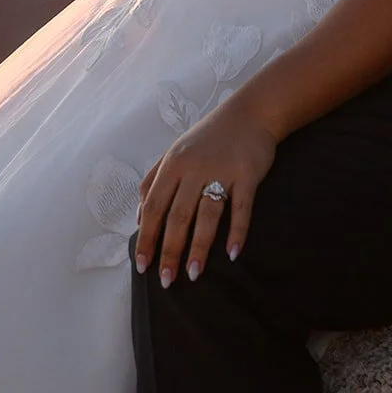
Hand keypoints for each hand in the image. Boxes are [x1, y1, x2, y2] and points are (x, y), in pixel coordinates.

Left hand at [134, 97, 277, 286]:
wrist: (251, 112)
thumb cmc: (209, 136)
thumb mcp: (175, 150)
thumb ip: (153, 179)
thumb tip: (140, 218)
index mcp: (174, 163)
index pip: (154, 206)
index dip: (147, 238)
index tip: (142, 266)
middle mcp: (195, 167)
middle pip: (178, 216)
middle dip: (170, 251)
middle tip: (166, 281)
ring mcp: (222, 170)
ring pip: (207, 216)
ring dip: (199, 248)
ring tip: (194, 274)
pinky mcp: (248, 174)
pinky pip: (242, 208)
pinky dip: (237, 232)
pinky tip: (232, 253)